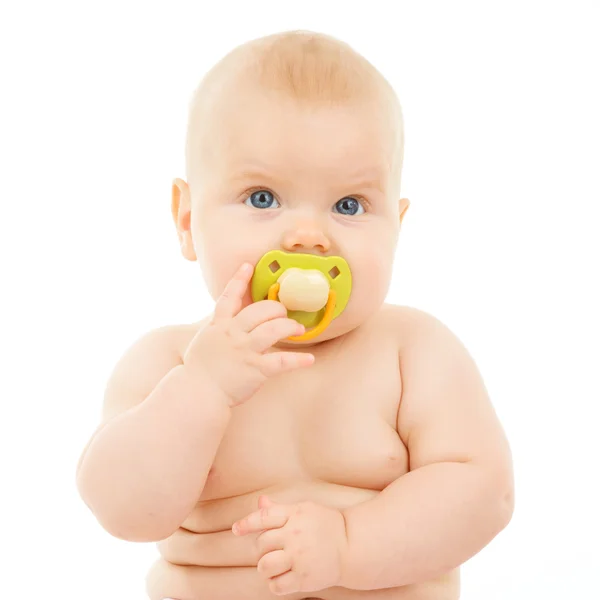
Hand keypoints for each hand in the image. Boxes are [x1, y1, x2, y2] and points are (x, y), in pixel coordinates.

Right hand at [183, 263, 314, 406]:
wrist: (196, 393)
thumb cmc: (201, 369)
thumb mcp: (205, 341)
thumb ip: (218, 327)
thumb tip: (228, 317)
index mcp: (218, 326)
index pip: (229, 297)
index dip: (239, 280)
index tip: (248, 266)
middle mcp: (232, 334)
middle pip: (259, 311)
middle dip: (276, 308)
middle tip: (284, 313)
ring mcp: (244, 351)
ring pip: (273, 330)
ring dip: (289, 326)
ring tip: (298, 329)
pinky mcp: (255, 369)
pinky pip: (281, 362)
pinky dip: (297, 361)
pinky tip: (309, 360)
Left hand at [232, 495, 349, 595]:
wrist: (352, 545)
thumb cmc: (326, 525)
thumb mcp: (304, 509)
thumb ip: (280, 509)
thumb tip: (260, 501)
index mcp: (294, 515)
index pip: (263, 517)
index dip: (246, 524)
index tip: (237, 530)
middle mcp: (295, 535)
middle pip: (261, 544)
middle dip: (262, 548)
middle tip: (273, 549)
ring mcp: (299, 558)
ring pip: (264, 566)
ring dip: (265, 567)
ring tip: (274, 565)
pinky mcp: (304, 578)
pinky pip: (276, 586)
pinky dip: (274, 584)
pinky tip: (281, 578)